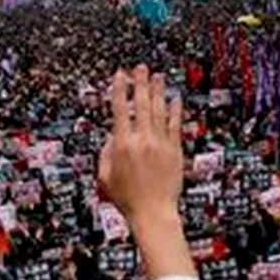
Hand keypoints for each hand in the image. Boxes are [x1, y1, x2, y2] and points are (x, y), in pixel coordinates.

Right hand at [98, 66, 191, 279]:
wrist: (153, 212)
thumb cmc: (126, 198)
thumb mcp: (104, 176)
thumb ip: (106, 153)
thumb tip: (113, 136)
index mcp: (121, 145)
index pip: (120, 109)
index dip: (120, 90)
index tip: (120, 75)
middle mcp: (142, 140)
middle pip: (142, 104)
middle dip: (140, 83)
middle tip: (141, 68)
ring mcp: (160, 143)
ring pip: (159, 110)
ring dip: (158, 91)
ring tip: (157, 76)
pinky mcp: (174, 150)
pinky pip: (175, 124)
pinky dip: (175, 109)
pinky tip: (175, 98)